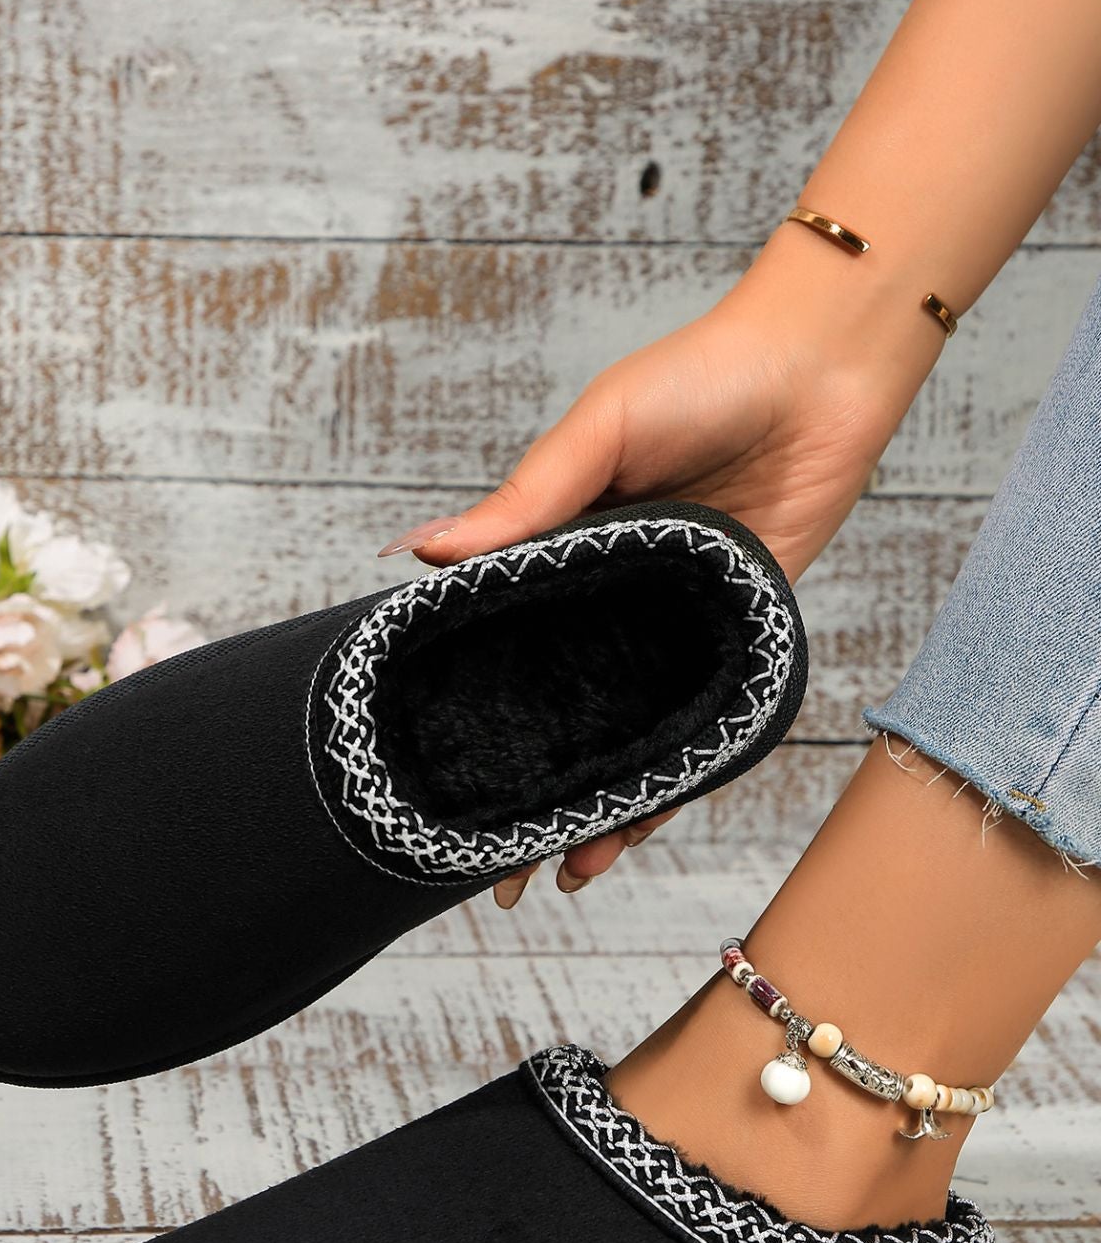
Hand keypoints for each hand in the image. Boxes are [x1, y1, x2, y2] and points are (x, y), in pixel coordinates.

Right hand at [378, 229, 941, 900]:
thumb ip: (527, 500)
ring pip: (623, 733)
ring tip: (561, 870)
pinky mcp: (733, 640)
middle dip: (526, 785)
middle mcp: (607, 602)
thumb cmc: (702, 377)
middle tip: (489, 862)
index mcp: (559, 552)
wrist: (821, 372)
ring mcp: (669, 628)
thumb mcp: (601, 430)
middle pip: (556, 709)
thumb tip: (422, 552)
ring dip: (597, 801)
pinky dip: (672, 777)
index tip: (433, 779)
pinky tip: (640, 826)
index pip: (499, 648)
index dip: (467, 712)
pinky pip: (696, 723)